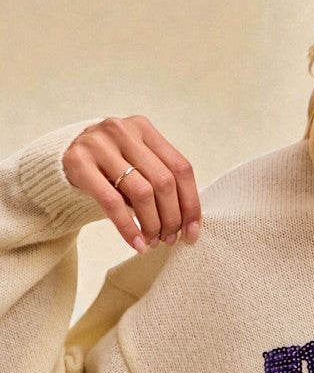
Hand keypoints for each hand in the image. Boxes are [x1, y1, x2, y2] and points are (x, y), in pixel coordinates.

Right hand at [62, 115, 201, 253]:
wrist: (61, 160)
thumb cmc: (109, 168)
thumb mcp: (136, 164)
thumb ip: (160, 180)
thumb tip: (188, 223)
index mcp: (144, 128)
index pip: (181, 168)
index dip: (191, 203)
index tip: (192, 231)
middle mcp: (123, 131)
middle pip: (164, 182)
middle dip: (172, 217)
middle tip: (170, 239)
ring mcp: (98, 144)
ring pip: (141, 192)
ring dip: (152, 224)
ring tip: (153, 242)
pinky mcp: (77, 162)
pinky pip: (112, 202)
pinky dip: (128, 227)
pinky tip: (136, 244)